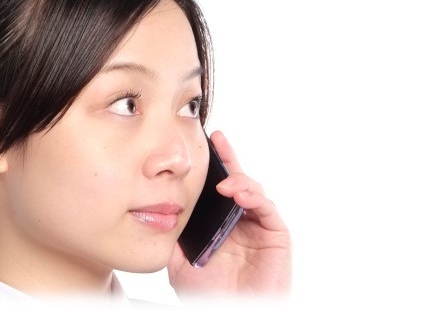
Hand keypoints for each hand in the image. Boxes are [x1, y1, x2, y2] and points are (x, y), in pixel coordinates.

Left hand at [168, 130, 291, 295]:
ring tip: (224, 183)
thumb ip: (174, 238)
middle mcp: (240, 221)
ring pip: (252, 191)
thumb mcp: (180, 263)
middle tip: (218, 141)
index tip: (203, 146)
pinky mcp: (276, 236)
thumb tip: (159, 214)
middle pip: (236, 182)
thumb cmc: (211, 294)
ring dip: (239, 181)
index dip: (212, 167)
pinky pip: (267, 209)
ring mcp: (259, 227)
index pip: (216, 189)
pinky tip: (239, 195)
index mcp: (220, 224)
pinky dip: (254, 197)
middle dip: (228, 159)